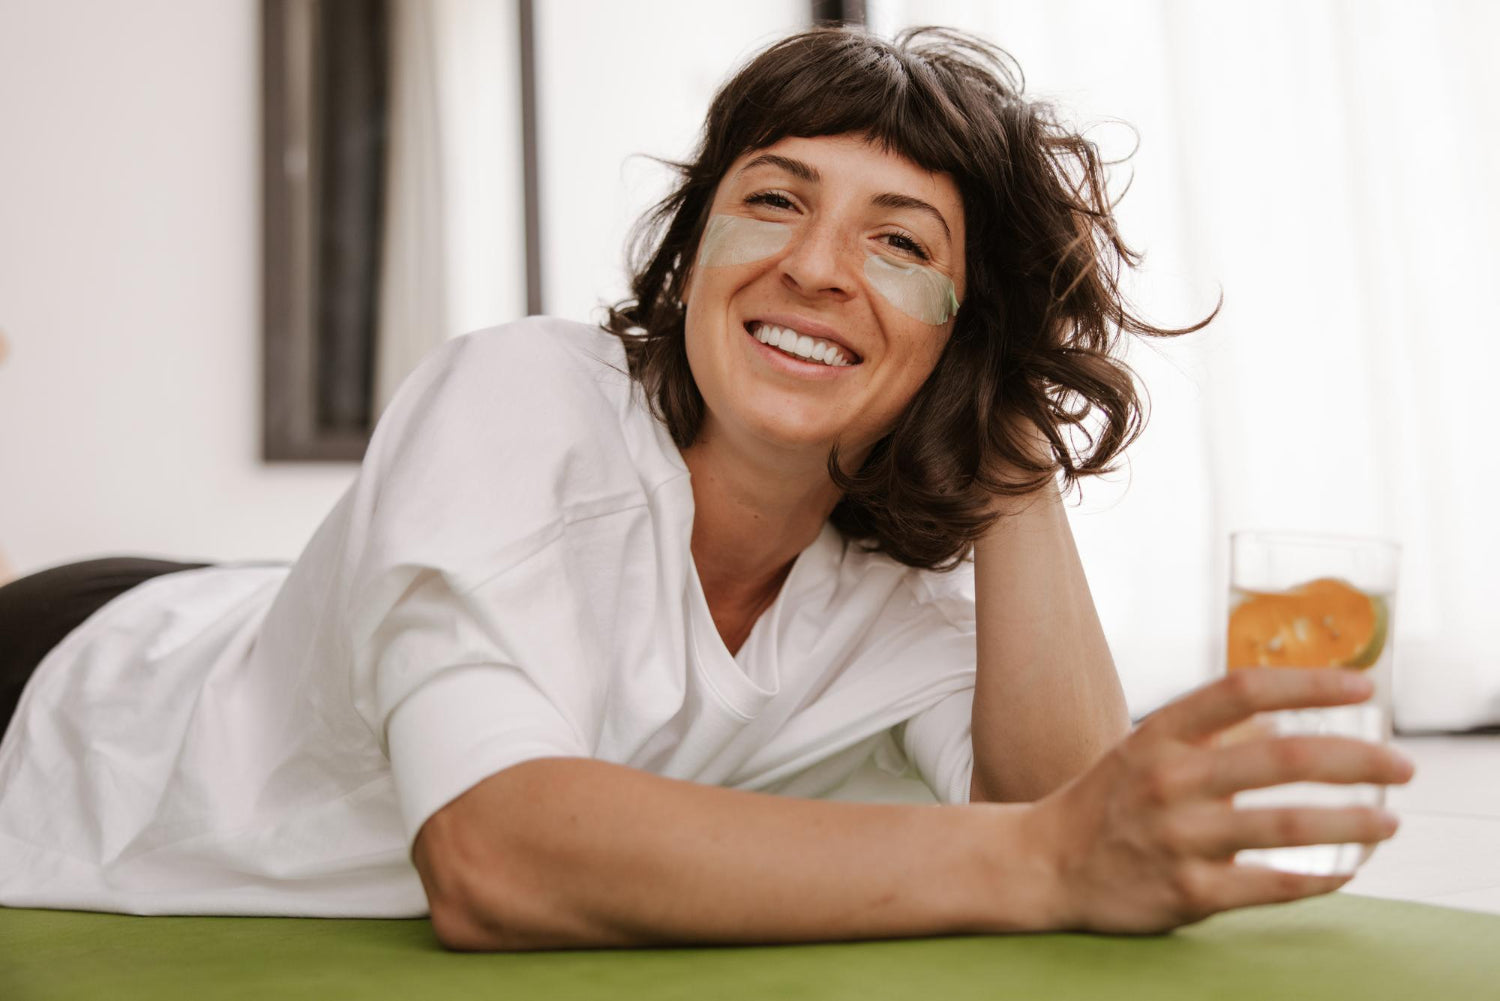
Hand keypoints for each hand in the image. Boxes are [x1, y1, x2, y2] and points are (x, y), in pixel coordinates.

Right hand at [1018, 667, 1414, 933]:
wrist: (1044, 865)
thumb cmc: (1107, 802)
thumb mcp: (1147, 750)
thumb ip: (1211, 733)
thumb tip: (1282, 722)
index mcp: (1160, 734)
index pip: (1242, 690)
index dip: (1309, 683)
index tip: (1363, 685)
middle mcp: (1169, 779)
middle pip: (1280, 756)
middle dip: (1355, 758)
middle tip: (1402, 764)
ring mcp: (1178, 837)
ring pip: (1284, 825)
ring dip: (1351, 823)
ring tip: (1389, 823)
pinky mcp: (1186, 892)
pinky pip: (1268, 885)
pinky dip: (1316, 879)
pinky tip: (1344, 873)